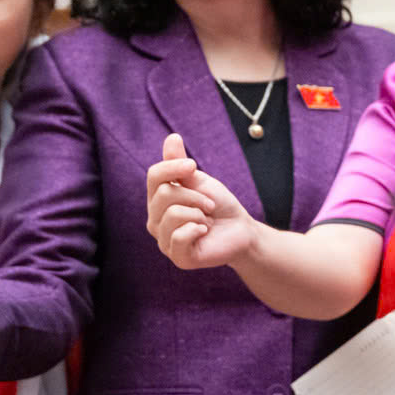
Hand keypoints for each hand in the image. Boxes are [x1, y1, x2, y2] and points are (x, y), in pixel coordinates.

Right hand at [144, 133, 257, 269]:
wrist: (240, 230)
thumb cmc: (218, 204)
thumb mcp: (198, 180)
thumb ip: (180, 163)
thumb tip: (172, 137)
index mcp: (157, 200)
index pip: (153, 175)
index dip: (173, 167)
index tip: (193, 165)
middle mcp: (155, 220)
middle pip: (165, 194)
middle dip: (195, 195)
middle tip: (209, 205)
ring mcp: (163, 240)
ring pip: (174, 214)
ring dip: (200, 213)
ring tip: (206, 220)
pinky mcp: (177, 257)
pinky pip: (180, 235)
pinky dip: (198, 229)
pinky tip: (204, 233)